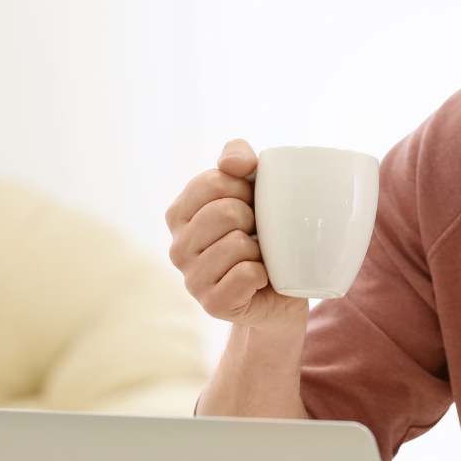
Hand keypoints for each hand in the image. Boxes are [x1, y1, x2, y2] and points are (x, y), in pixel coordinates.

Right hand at [166, 139, 304, 329]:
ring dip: (261, 249)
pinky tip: (260, 278)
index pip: (213, 181)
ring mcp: (191, 278)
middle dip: (255, 218)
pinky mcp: (213, 304)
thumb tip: (233, 164)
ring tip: (259, 256)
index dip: (244, 187)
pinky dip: (263, 273)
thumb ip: (237, 157)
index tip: (252, 202)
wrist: (283, 286)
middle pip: (226, 212)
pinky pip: (246, 275)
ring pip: (238, 244)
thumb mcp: (252, 185)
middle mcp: (177, 246)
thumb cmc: (262, 231)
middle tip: (258, 233)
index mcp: (179, 213)